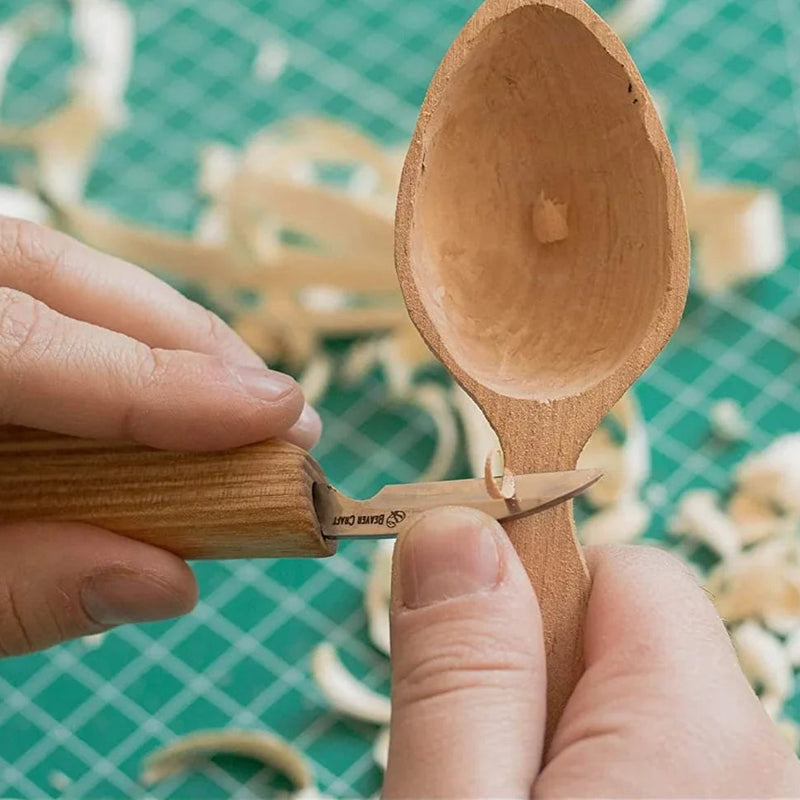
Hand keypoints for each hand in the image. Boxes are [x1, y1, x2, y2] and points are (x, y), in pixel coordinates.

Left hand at [0, 215, 319, 655]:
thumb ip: (15, 593)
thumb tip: (167, 582)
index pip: (14, 339)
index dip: (153, 380)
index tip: (277, 414)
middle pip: (43, 270)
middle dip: (182, 337)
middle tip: (284, 409)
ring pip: (53, 272)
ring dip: (166, 334)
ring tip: (250, 400)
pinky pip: (47, 301)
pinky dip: (123, 342)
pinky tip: (176, 393)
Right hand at [383, 508, 799, 797]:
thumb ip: (460, 669)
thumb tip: (453, 525)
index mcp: (697, 731)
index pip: (625, 569)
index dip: (527, 592)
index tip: (462, 655)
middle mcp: (763, 762)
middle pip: (634, 642)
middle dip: (541, 678)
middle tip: (480, 776)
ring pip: (643, 716)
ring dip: (567, 745)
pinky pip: (665, 769)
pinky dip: (604, 783)